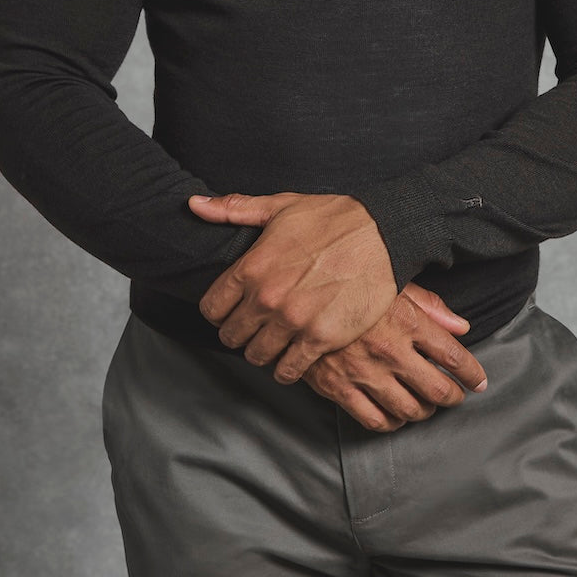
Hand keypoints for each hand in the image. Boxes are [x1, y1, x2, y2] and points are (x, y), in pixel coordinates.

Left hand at [190, 190, 397, 384]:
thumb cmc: (333, 218)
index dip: (219, 312)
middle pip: (231, 336)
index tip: (232, 311)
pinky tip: (295, 356)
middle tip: (255, 327)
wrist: (383, 234)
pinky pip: (289, 371)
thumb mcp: (280, 206)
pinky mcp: (321, 339)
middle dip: (240, 333)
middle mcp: (267, 298)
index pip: (211, 309)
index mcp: (251, 267)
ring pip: (257, 356)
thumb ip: (234, 210)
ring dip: (263, 352)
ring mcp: (293, 321)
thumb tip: (193, 205)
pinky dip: (288, 368)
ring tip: (275, 342)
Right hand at [302, 283, 488, 432]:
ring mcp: (363, 372)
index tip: (479, 381)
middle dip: (453, 397)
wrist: (293, 292)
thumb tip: (462, 328)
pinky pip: (375, 419)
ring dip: (425, 412)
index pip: (453, 356)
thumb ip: (430, 306)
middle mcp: (389, 350)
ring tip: (427, 405)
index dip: (472, 373)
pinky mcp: (338, 388)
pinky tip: (396, 414)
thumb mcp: (392, 282)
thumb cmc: (348, 282)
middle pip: (437, 389)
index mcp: (406, 320)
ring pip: (410, 409)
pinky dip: (392, 422)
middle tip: (455, 395)